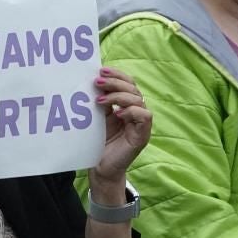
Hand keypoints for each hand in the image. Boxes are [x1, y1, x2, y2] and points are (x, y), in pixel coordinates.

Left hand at [91, 66, 151, 185]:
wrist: (99, 168)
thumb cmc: (97, 142)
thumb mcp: (97, 116)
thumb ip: (98, 99)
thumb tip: (92, 79)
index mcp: (125, 104)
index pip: (128, 82)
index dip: (117, 74)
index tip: (100, 70)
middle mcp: (135, 111)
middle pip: (133, 88)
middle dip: (115, 82)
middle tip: (97, 82)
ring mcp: (140, 123)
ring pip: (138, 99)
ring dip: (118, 96)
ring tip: (100, 100)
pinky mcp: (143, 135)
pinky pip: (144, 116)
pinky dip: (132, 111)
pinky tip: (117, 113)